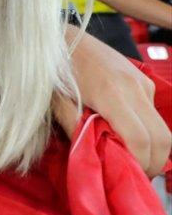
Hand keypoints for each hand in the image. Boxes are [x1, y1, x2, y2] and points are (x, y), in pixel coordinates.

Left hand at [66, 30, 170, 175]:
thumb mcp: (57, 103)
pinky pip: (153, 114)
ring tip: (133, 162)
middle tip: (135, 177)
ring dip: (155, 150)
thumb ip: (76, 129)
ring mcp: (142, 83)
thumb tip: (95, 156)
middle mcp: (135, 88)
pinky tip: (128, 139)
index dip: (140, 164)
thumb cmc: (53, 70)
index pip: (141, 139)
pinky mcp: (143, 81)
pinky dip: (149, 133)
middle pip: (162, 138)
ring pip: (163, 128)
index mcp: (112, 94)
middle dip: (153, 163)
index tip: (128, 177)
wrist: (61, 37)